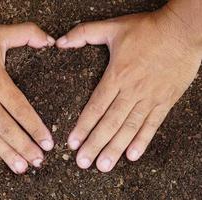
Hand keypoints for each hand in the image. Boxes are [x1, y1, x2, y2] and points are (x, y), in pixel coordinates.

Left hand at [57, 8, 200, 171]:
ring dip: (115, 148)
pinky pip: (152, 125)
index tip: (73, 142)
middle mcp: (131, 91)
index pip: (95, 107)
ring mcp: (149, 98)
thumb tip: (60, 42)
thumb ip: (84, 33)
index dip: (83, 126)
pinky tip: (132, 155)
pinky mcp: (165, 101)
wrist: (183, 31)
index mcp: (117, 75)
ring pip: (129, 128)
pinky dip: (142, 141)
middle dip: (94, 144)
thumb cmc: (147, 29)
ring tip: (103, 165)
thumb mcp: (113, 27)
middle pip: (109, 123)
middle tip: (83, 162)